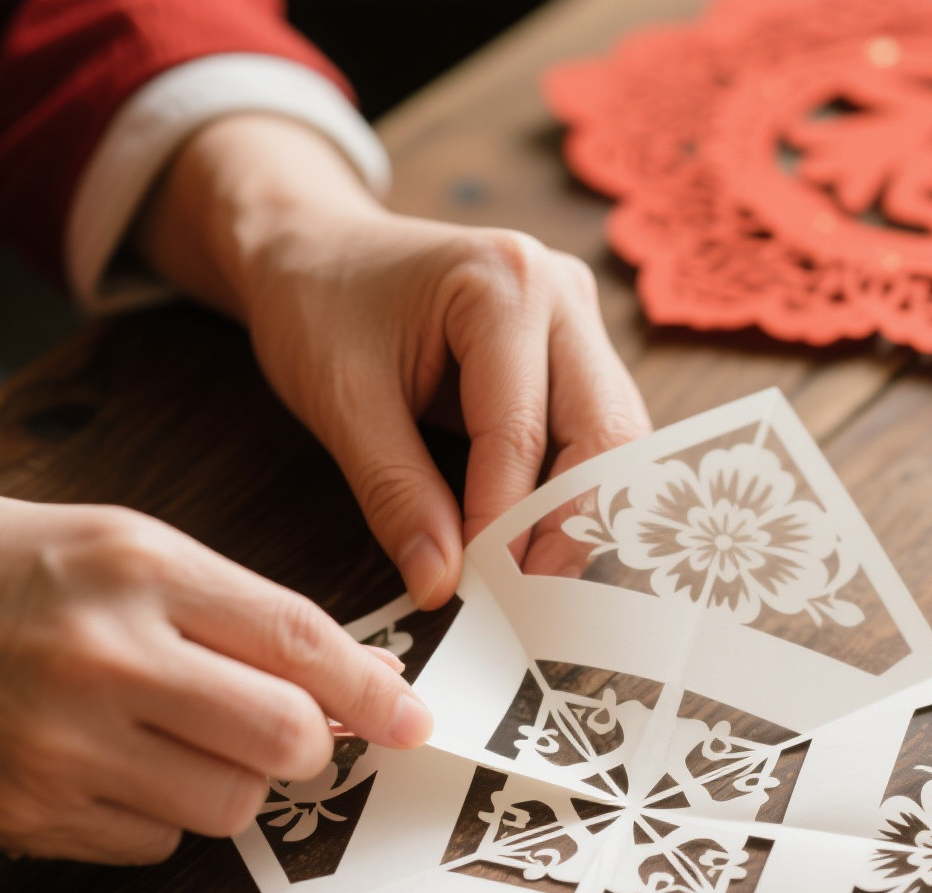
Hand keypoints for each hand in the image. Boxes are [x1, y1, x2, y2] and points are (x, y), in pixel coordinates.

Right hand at [0, 490, 430, 862]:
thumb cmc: (1, 571)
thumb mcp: (123, 548)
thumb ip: (239, 612)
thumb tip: (349, 684)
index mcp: (135, 570)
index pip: (295, 640)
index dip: (372, 690)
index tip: (413, 719)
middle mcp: (101, 660)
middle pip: (281, 738)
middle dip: (306, 741)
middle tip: (282, 726)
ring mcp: (59, 749)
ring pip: (229, 805)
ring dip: (232, 779)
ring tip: (172, 734)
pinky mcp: (27, 818)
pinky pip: (157, 844)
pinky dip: (162, 812)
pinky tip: (113, 764)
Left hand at [135, 113, 650, 605]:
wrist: (316, 251)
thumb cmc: (319, 306)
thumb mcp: (340, 401)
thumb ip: (395, 494)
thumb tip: (440, 586)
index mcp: (505, 282)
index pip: (522, 431)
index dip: (508, 523)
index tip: (489, 595)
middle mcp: (562, 293)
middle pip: (605, 435)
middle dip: (573, 527)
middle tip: (536, 603)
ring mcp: (580, 321)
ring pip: (615, 442)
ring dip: (584, 515)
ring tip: (542, 582)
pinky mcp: (579, 353)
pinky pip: (597, 437)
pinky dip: (576, 495)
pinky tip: (546, 542)